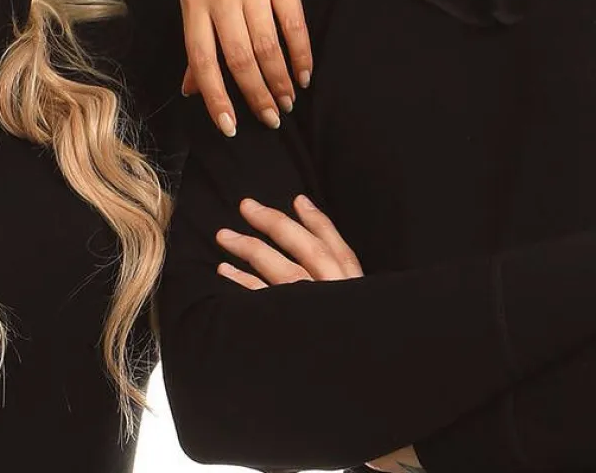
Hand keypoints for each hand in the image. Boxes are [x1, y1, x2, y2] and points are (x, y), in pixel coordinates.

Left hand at [180, 0, 312, 135]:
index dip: (215, 97)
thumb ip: (197, 45)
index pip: (202, 60)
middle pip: (239, 57)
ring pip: (268, 45)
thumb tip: (193, 92)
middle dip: (256, 94)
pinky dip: (301, 54)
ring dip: (280, 80)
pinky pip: (294, 24)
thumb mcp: (194, 2)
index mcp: (194, 5)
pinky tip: (303, 75)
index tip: (230, 126)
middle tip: (271, 119)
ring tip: (286, 102)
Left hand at [217, 199, 420, 471]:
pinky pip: (263, 302)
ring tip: (223, 237)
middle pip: (304, 248)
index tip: (297, 200)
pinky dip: (242, 283)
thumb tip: (317, 250)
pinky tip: (224, 272)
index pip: (336, 244)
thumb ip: (342, 280)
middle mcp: (339, 294)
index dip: (316, 220)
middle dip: (273, 223)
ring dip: (249, 249)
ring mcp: (317, 312)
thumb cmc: (358, 346)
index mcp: (356, 286)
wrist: (372, 395)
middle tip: (245, 205)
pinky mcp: (293, 334)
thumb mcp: (360, 308)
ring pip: (280, 270)